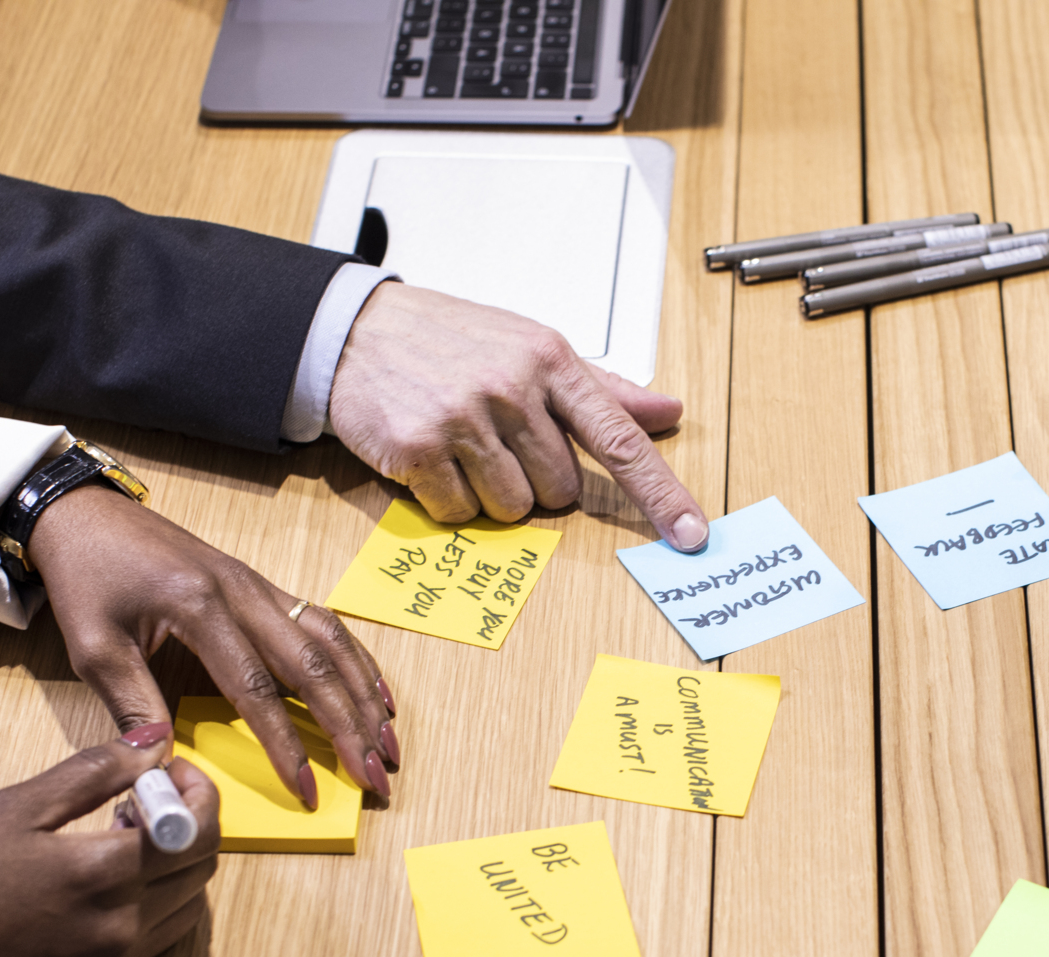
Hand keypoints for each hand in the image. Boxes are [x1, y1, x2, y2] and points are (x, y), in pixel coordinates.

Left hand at [30, 485, 398, 806]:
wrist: (88, 513)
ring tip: (388, 742)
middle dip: (351, 727)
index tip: (307, 789)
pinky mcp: (264, 587)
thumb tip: (161, 761)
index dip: (286, 744)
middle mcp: (243, 593)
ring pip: (331, 643)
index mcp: (199, 606)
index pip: (256, 689)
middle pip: (313, 668)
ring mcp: (260, 587)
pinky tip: (376, 692)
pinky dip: (357, 661)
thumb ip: (131, 703)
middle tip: (376, 776)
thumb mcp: (92, 645)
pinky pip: (322, 625)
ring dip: (365, 695)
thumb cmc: (88, 574)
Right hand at [326, 283, 709, 551]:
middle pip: (562, 490)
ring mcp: (465, 419)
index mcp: (551, 361)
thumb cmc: (452, 342)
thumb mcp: (532, 348)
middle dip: (535, 481)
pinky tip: (433, 457)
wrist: (355, 332)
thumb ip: (603, 390)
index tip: (692, 533)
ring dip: (491, 493)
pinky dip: (448, 499)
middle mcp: (512, 387)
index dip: (661, 493)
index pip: (620, 439)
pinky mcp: (420, 448)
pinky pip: (461, 513)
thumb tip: (667, 411)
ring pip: (514, 508)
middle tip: (499, 441)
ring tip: (463, 446)